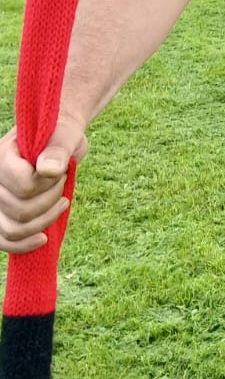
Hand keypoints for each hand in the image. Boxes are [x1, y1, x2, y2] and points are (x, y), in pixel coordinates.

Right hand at [0, 121, 87, 253]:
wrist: (58, 140)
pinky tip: (43, 238)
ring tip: (61, 203)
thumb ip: (58, 149)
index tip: (60, 170)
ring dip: (45, 220)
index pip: (24, 187)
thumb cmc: (61, 134)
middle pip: (21, 211)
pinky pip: (3, 240)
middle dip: (51, 200)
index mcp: (2, 158)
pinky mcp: (4, 213)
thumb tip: (49, 170)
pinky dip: (23, 244)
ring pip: (12, 229)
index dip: (49, 184)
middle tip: (61, 182)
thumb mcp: (65, 135)